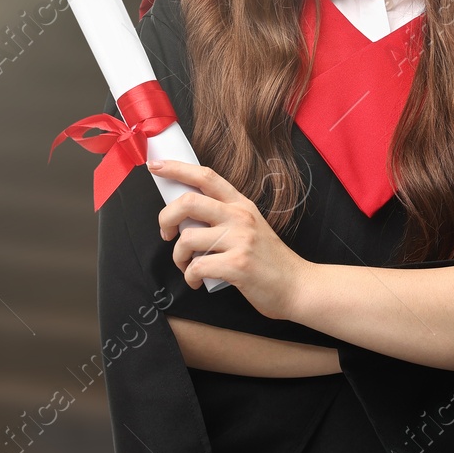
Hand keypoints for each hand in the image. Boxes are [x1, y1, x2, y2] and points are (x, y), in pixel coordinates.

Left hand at [149, 158, 312, 319]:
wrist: (298, 286)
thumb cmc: (269, 260)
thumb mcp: (250, 227)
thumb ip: (223, 217)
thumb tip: (185, 216)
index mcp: (240, 204)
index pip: (205, 176)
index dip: (177, 168)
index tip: (155, 166)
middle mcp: (239, 217)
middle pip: (188, 202)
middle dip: (165, 217)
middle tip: (165, 232)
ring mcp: (240, 240)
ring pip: (187, 238)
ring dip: (178, 256)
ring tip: (186, 265)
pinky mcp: (238, 265)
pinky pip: (197, 267)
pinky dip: (190, 276)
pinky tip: (197, 280)